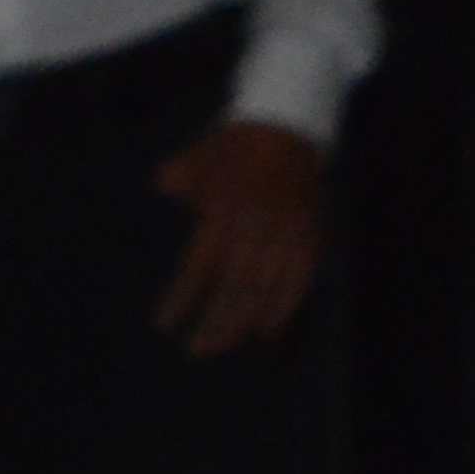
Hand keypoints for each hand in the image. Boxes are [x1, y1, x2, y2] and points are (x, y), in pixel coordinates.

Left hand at [150, 116, 327, 353]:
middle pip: (237, 283)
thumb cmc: (233, 145)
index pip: (201, 263)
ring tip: (226, 345)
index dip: (183, 296)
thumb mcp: (199, 156)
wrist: (289, 122)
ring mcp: (288, 230)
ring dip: (248, 320)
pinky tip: (271, 332)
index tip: (164, 325)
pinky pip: (303, 275)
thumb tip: (164, 185)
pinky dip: (288, 304)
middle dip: (218, 320)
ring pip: (269, 285)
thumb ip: (178, 177)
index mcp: (225, 208)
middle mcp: (258, 224)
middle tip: (198, 350)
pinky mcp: (311, 232)